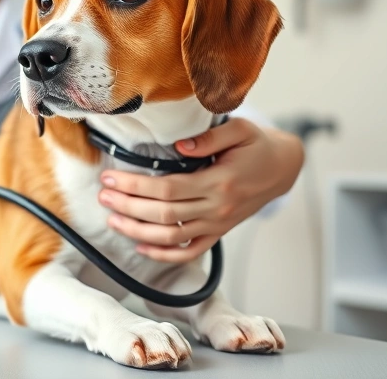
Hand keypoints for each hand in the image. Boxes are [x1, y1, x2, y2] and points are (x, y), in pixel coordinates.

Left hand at [98, 117, 303, 262]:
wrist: (283, 168)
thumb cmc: (257, 145)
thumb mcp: (240, 130)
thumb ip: (209, 137)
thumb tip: (179, 146)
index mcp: (219, 181)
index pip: (168, 188)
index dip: (136, 185)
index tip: (111, 178)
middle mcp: (217, 207)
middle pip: (164, 214)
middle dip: (128, 206)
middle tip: (103, 196)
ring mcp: (218, 223)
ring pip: (172, 237)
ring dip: (138, 232)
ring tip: (113, 219)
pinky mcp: (219, 232)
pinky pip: (190, 251)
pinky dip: (165, 255)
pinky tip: (142, 248)